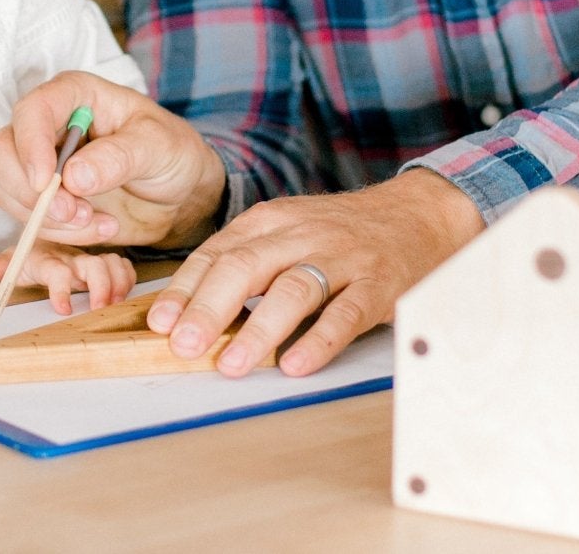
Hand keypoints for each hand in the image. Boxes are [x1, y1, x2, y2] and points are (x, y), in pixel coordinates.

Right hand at [0, 71, 224, 250]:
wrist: (180, 190)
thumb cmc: (171, 152)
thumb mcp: (157, 146)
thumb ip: (118, 157)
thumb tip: (72, 177)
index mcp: (73, 95)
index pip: (31, 111)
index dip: (30, 146)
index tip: (45, 184)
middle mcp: (48, 125)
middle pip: (2, 152)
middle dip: (30, 192)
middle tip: (74, 213)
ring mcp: (40, 162)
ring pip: (6, 190)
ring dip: (47, 218)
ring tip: (98, 223)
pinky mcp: (43, 197)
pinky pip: (25, 217)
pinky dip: (56, 232)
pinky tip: (98, 229)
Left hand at [0, 242, 137, 314]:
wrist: (49, 240)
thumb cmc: (34, 257)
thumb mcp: (15, 263)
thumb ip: (2, 267)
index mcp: (48, 258)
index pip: (56, 271)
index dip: (61, 289)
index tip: (63, 309)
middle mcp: (72, 257)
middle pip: (93, 267)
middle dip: (101, 287)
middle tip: (100, 308)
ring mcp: (90, 259)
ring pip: (112, 263)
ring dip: (117, 283)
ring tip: (115, 303)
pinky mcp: (105, 263)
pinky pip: (122, 265)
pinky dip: (127, 277)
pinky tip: (123, 292)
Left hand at [146, 170, 483, 378]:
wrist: (419, 214)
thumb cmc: (341, 232)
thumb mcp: (288, 231)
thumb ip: (245, 263)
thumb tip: (187, 312)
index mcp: (271, 221)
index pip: (217, 253)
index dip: (185, 289)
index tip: (158, 323)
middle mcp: (301, 235)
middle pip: (247, 266)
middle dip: (210, 307)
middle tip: (185, 345)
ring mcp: (342, 258)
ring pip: (294, 289)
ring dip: (259, 329)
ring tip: (233, 364)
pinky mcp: (378, 285)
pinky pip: (346, 313)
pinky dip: (318, 341)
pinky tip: (295, 364)